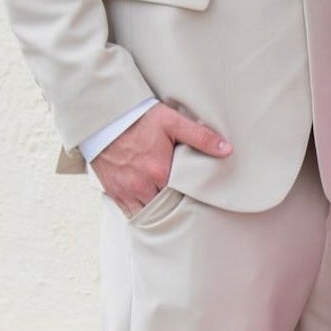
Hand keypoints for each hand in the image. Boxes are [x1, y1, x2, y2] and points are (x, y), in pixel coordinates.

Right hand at [91, 104, 230, 213]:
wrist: (104, 117)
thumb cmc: (138, 118)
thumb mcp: (172, 121)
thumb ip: (200, 136)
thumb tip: (226, 150)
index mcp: (160, 172)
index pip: (184, 196)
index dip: (192, 197)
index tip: (200, 195)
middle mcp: (142, 186)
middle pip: (166, 207)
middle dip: (176, 206)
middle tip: (186, 201)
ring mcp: (126, 191)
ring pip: (148, 213)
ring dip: (159, 210)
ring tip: (170, 205)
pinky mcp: (114, 191)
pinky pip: (130, 212)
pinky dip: (141, 211)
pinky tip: (151, 206)